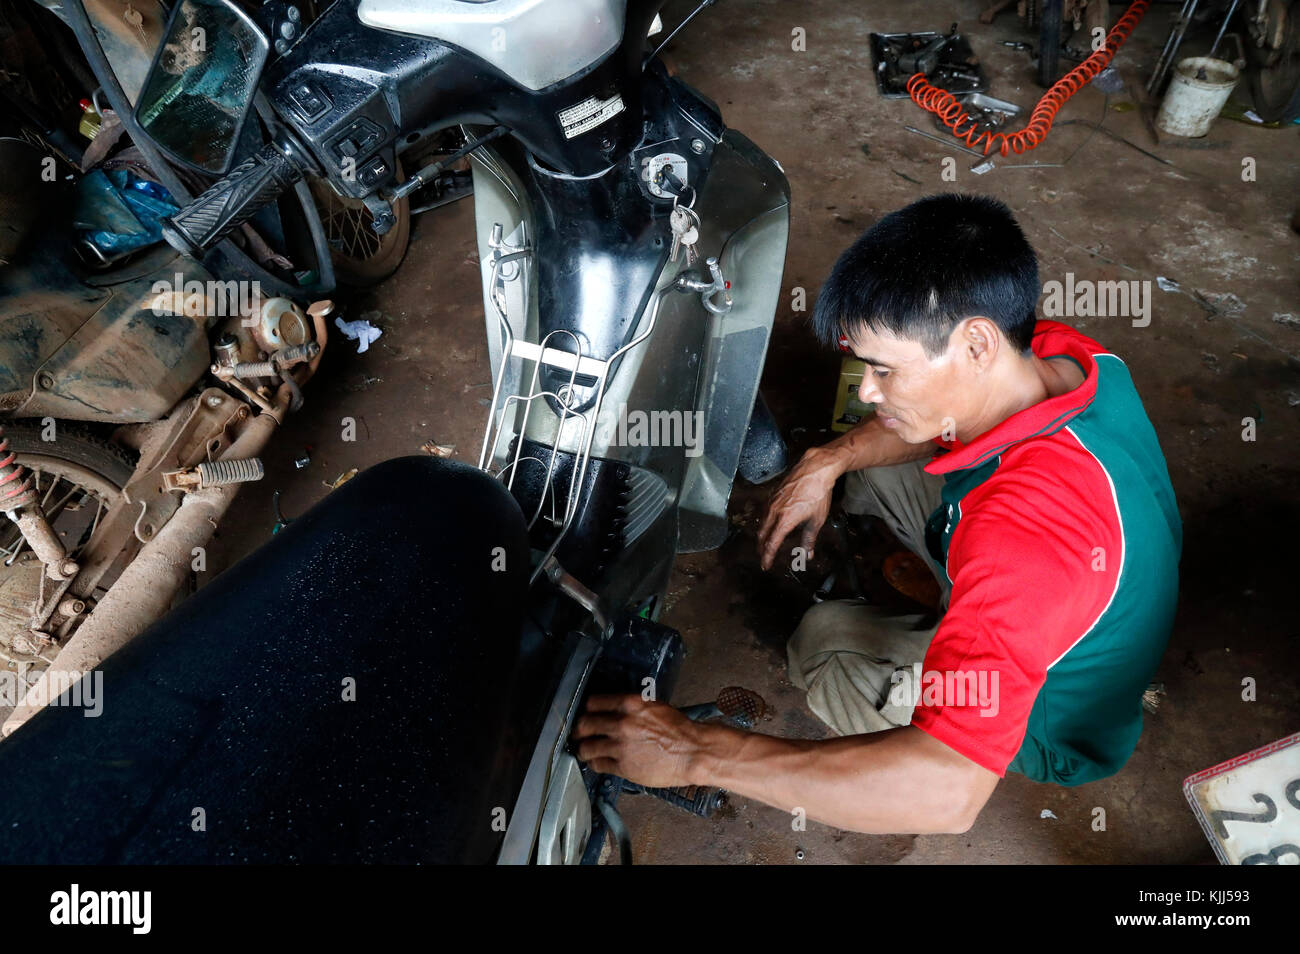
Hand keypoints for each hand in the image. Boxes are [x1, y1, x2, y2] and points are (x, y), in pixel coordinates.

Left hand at [572, 695, 701, 788]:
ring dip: (583, 749)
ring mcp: (621, 746)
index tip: (586, 714)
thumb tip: (613, 710)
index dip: (587, 709)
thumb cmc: (679, 730)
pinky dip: (595, 763)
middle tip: (578, 733)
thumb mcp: (654, 707)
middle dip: (579, 730)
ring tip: (584, 751)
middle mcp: (622, 723)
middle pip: (585, 724)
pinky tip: (597, 762)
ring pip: (587, 747)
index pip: (594, 703)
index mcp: (630, 704)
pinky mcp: (623, 766)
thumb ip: (631, 707)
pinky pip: (599, 764)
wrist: (693, 752)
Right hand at [757, 446, 842, 570]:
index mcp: (785, 521)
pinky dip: (764, 522)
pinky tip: (768, 523)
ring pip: (762, 523)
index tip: (765, 565)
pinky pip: (765, 512)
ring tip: (764, 543)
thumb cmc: (818, 493)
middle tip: (763, 557)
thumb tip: (808, 554)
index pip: (771, 544)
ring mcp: (772, 502)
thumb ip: (809, 539)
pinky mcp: (773, 494)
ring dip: (762, 535)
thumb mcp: (817, 520)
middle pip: (762, 535)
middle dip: (762, 548)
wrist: (815, 469)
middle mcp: (774, 512)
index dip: (767, 557)